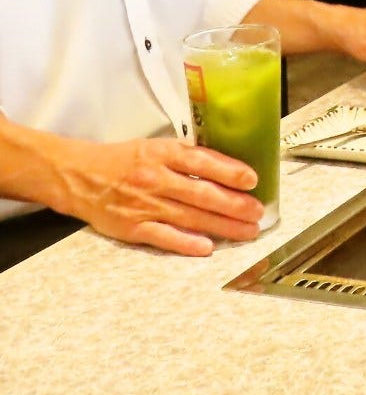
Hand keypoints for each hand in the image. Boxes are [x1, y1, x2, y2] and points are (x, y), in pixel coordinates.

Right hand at [55, 137, 263, 255]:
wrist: (80, 176)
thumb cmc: (125, 159)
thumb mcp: (157, 146)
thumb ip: (188, 156)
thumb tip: (227, 167)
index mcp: (164, 154)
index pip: (203, 161)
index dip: (230, 171)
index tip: (252, 179)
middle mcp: (156, 179)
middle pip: (202, 193)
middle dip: (234, 205)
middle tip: (257, 212)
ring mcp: (144, 205)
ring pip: (190, 217)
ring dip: (222, 226)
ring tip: (246, 231)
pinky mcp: (133, 228)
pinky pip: (163, 237)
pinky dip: (185, 243)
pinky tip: (207, 248)